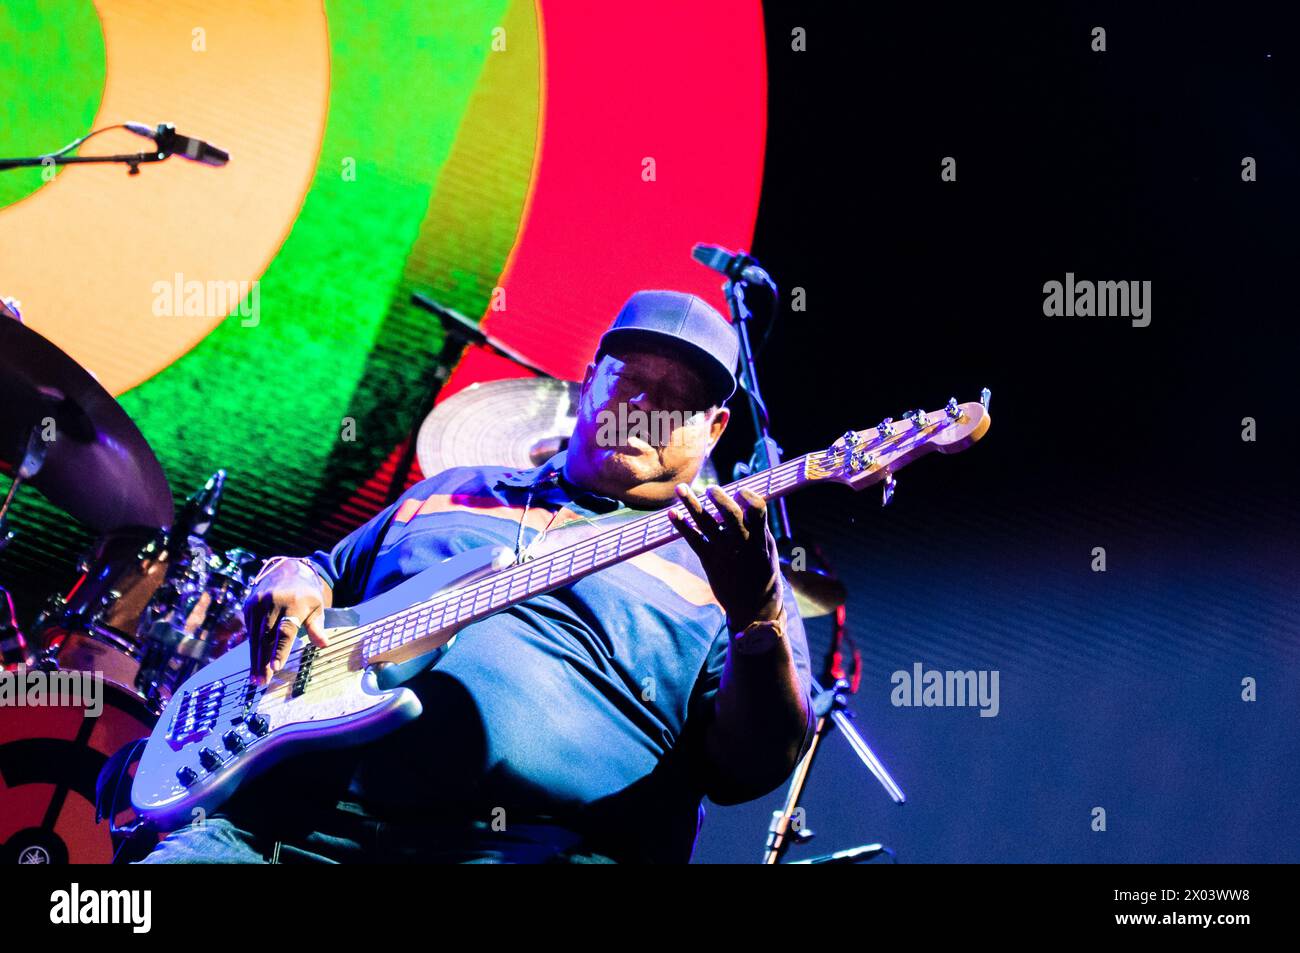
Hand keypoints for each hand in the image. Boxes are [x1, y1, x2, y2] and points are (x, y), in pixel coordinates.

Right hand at [244, 558, 330, 685]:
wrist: (286, 570)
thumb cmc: (306, 594)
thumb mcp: (317, 606)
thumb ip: (317, 626)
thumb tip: (324, 645)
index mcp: (293, 603)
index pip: (285, 630)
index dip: (280, 650)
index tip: (276, 667)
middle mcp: (272, 603)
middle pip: (267, 637)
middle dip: (264, 661)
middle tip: (263, 682)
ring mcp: (258, 604)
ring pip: (255, 637)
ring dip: (255, 659)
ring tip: (256, 679)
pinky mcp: (249, 606)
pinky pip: (250, 631)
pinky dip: (252, 648)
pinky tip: (253, 664)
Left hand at [668, 483, 782, 633]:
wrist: (754, 606)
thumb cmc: (762, 572)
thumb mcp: (767, 549)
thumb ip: (756, 525)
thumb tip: (743, 498)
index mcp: (760, 538)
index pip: (758, 510)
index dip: (749, 496)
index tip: (740, 490)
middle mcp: (742, 544)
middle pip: (730, 515)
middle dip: (719, 498)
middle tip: (710, 488)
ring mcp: (723, 553)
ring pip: (706, 523)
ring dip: (691, 504)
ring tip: (681, 488)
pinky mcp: (709, 561)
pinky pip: (693, 540)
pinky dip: (681, 526)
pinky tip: (671, 513)